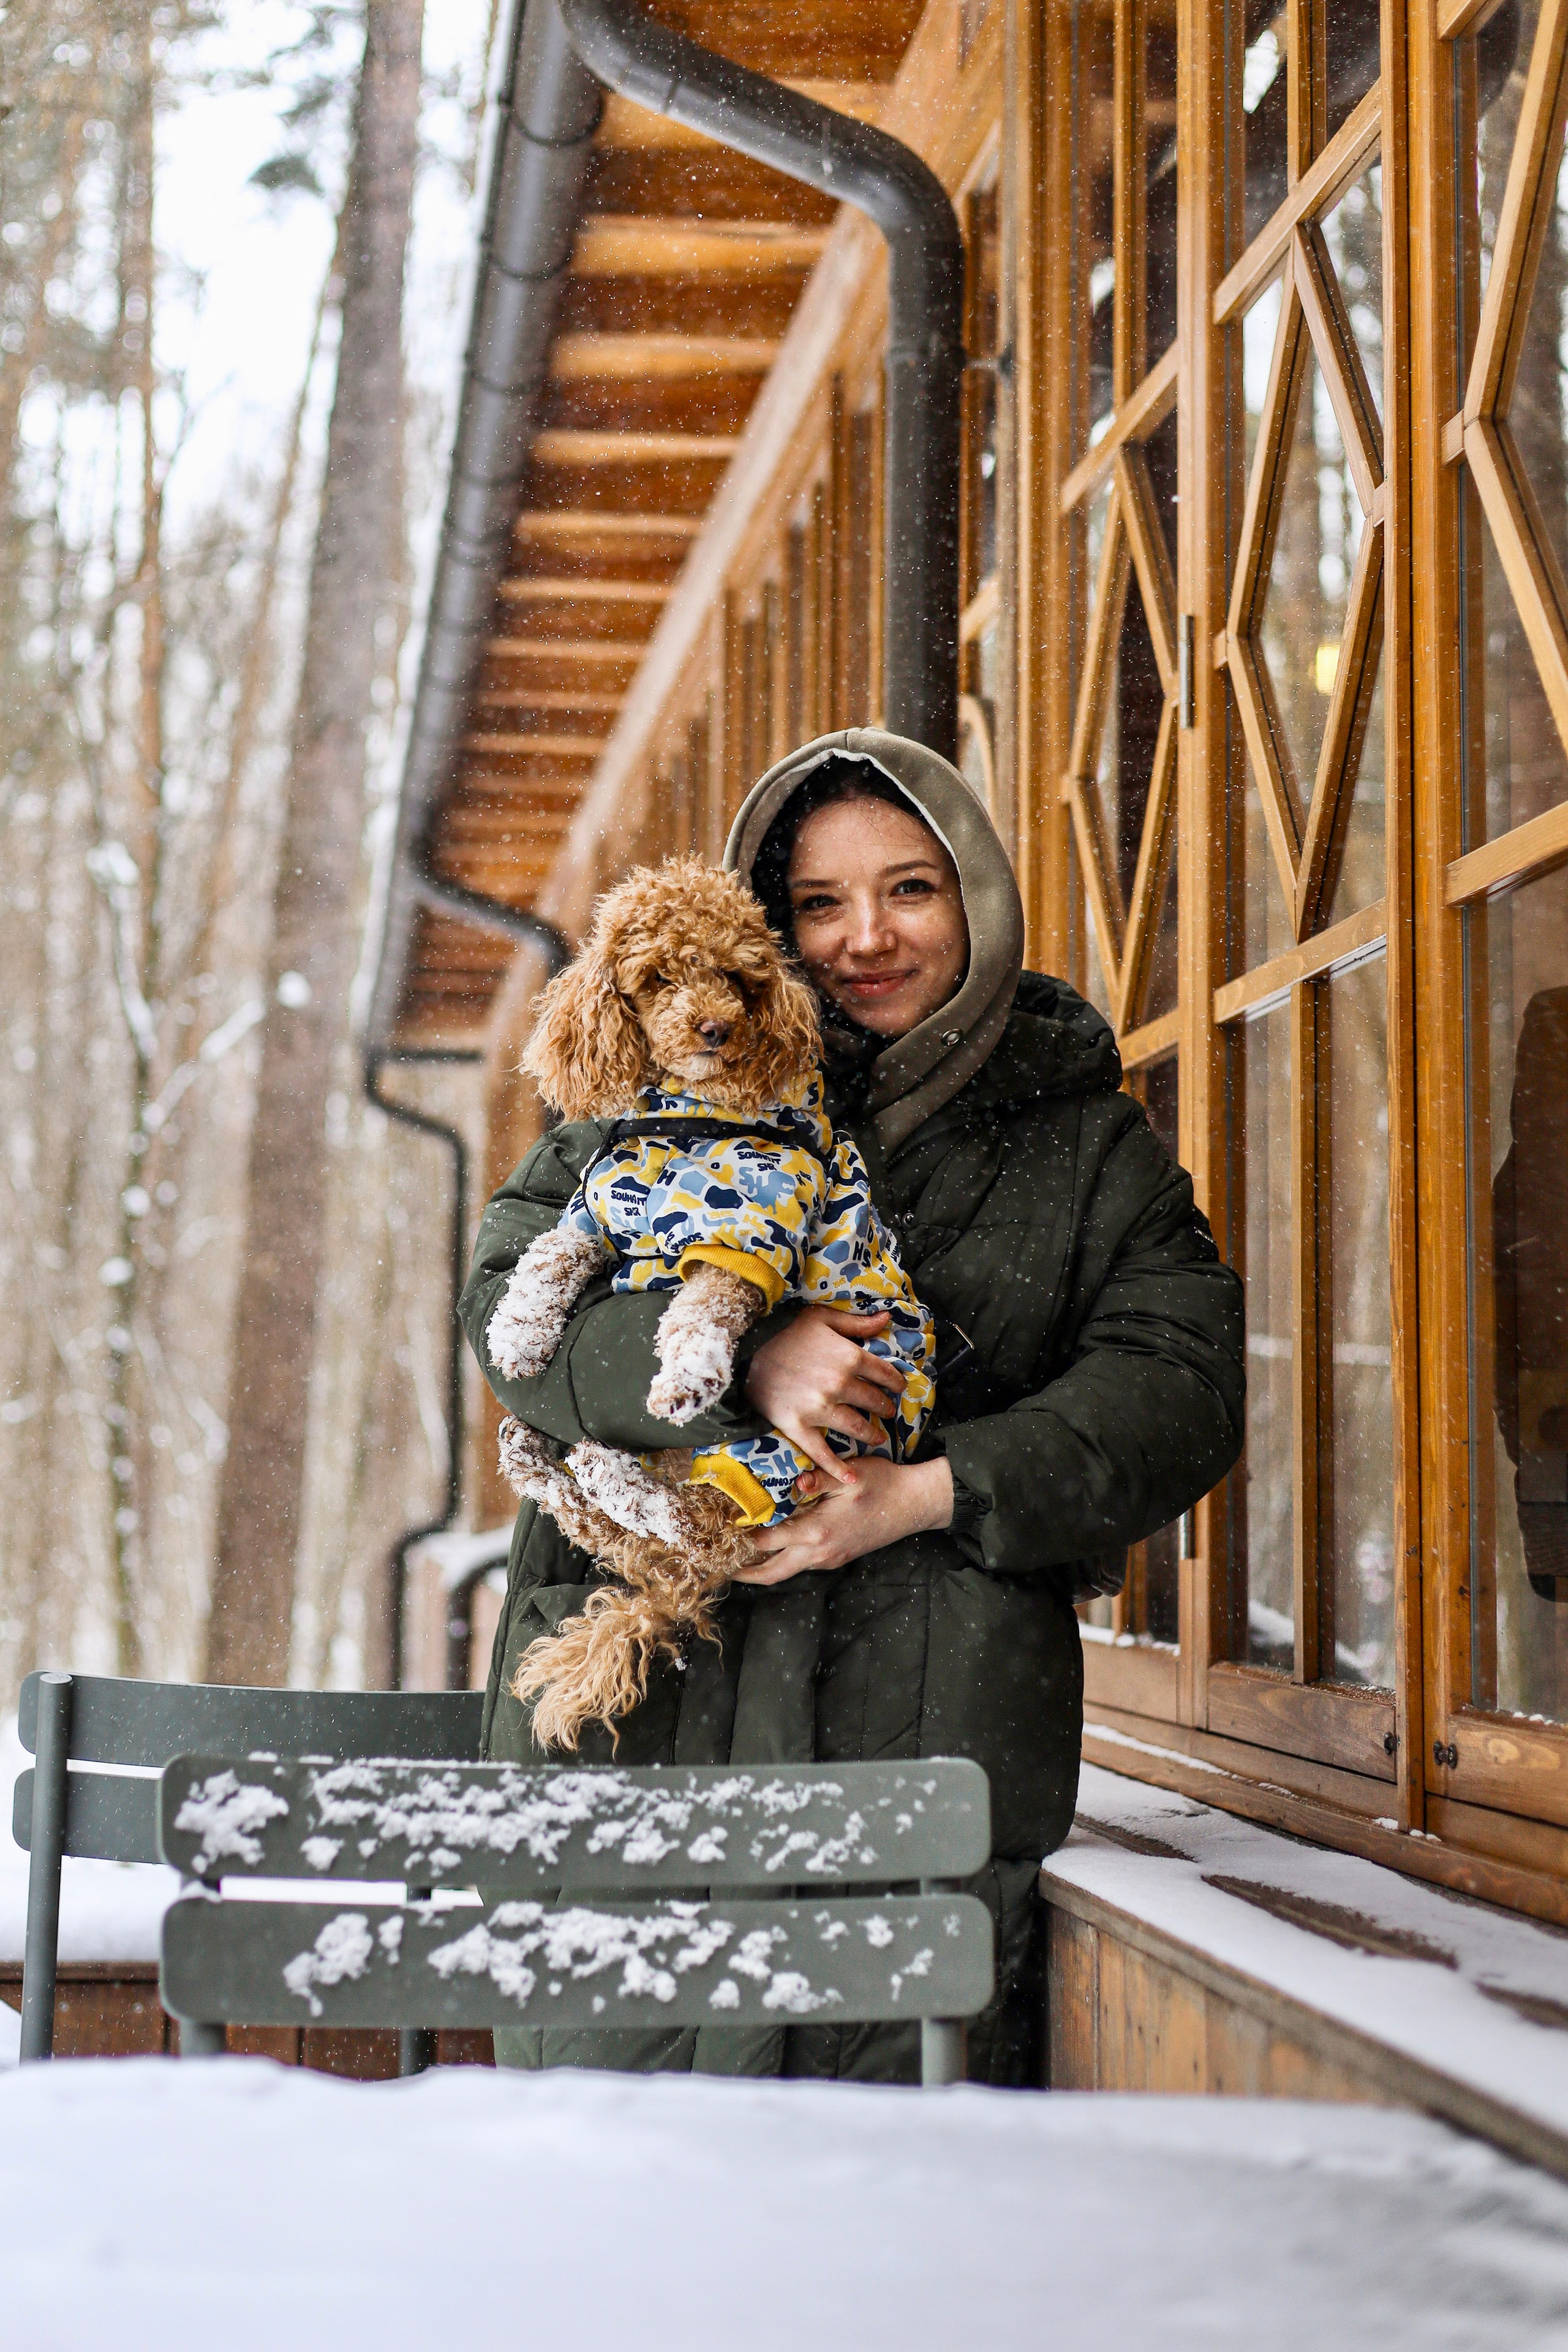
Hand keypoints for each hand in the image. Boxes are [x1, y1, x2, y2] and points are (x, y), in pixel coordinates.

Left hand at [732, 1456, 953, 1586]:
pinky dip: (780, 1560)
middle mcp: (819, 1553)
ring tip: (739, 1555)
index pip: (767, 1541)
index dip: (741, 1538)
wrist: (914, 1505)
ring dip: (761, 1567)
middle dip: (744, 1572)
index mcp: (817, 1532)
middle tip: (720, 1566)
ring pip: (786, 1571)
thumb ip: (819, 1477)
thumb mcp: (850, 1474)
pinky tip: (771, 1545)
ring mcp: (829, 1559)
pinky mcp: (836, 1557)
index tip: (720, 1534)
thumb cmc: (883, 1485)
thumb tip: (795, 1480)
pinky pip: (801, 1564)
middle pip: (772, 1573)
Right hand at [745, 1305, 908, 1481]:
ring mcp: (819, 1408)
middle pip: (873, 1401)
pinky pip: (822, 1452)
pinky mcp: (799, 1426)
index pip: (885, 1374)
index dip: (896, 1382)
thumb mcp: (822, 1318)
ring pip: (856, 1427)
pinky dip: (837, 1468)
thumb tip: (887, 1318)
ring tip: (877, 1438)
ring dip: (871, 1434)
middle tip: (887, 1412)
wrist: (746, 1350)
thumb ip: (857, 1322)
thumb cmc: (785, 1331)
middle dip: (884, 1408)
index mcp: (849, 1356)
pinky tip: (852, 1478)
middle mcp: (839, 1384)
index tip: (898, 1387)